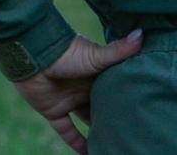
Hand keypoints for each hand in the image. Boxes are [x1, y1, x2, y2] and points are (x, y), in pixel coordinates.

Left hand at [13, 31, 143, 153]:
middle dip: (112, 118)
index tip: (140, 111)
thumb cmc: (68, 52)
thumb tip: (142, 33)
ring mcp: (69, 99)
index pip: (114, 89)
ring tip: (113, 145)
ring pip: (86, 121)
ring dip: (97, 133)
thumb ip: (119, 50)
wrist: (34, 56)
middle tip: (129, 133)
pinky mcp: (53, 111)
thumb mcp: (97, 55)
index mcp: (96, 73)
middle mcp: (84, 88)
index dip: (125, 99)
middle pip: (101, 107)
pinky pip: (67, 132)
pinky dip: (77, 144)